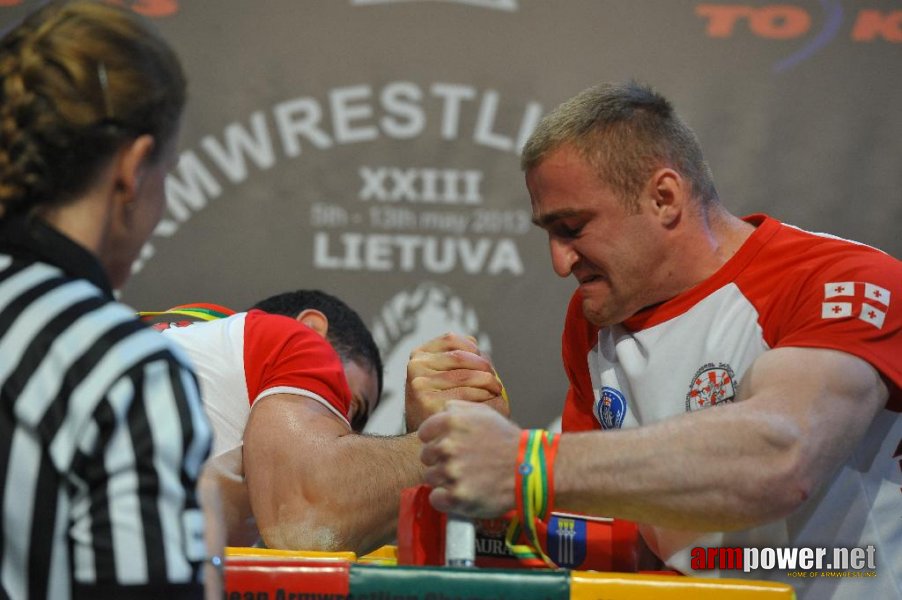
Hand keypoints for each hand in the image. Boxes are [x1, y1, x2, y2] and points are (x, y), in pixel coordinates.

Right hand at [405, 333, 508, 430]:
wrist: (429, 437)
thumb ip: (458, 360)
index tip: (485, 363)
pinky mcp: (428, 402)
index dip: (473, 348)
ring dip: (490, 383)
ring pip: (468, 375)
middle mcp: (415, 366)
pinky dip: (484, 397)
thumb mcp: (442, 377)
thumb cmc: (442, 404)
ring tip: (496, 391)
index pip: (451, 340)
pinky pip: (467, 394)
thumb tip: (479, 349)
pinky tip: (489, 403)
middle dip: (485, 367)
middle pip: (461, 357)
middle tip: (496, 382)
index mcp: (418, 355)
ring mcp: (420, 384)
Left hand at [418, 401, 520, 517]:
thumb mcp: (484, 413)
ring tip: (466, 477)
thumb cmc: (507, 441)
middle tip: (461, 463)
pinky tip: (460, 492)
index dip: (435, 441)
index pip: (424, 434)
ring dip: (444, 479)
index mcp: (451, 422)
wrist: (529, 468)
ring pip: (431, 477)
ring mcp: (452, 472)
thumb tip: (442, 411)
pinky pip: (436, 498)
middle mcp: (448, 446)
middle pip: (426, 457)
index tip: (447, 448)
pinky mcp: (457, 496)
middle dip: (440, 460)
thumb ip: (458, 409)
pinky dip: (445, 498)